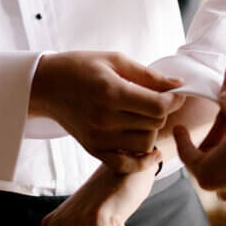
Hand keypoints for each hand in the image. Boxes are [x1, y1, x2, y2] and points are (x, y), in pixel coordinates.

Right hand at [30, 51, 184, 172]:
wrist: (47, 85)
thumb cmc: (81, 67)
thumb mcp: (115, 60)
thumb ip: (148, 75)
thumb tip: (178, 85)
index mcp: (111, 92)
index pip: (158, 106)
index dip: (174, 100)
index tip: (176, 93)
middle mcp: (105, 119)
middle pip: (154, 124)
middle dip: (163, 111)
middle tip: (157, 99)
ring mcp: (98, 138)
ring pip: (145, 144)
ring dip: (152, 131)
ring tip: (145, 116)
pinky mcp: (94, 149)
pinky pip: (127, 165)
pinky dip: (143, 161)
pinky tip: (151, 151)